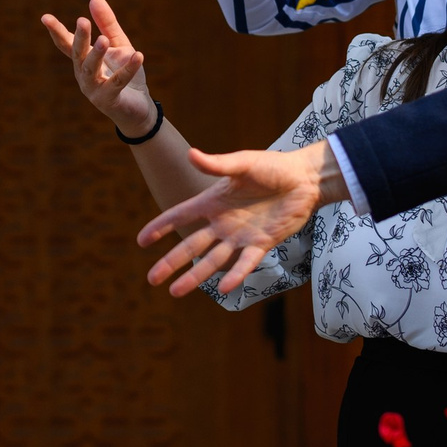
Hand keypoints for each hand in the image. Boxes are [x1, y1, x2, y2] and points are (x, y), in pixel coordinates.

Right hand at [40, 0, 156, 132]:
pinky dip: (127, 70)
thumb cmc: (125, 74)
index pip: (67, 44)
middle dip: (80, 38)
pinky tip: (138, 56)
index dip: (56, 31)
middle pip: (78, 54)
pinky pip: (117, 83)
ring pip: (90, 70)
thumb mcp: (118, 45)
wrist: (139, 107)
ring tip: (104, 39)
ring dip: (96, 54)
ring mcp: (93, 89)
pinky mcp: (109, 100)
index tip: (45, 17)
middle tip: (82, 21)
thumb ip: (107, 24)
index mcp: (83, 60)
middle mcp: (83, 74)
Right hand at [138, 140, 341, 297]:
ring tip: (175, 292)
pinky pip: (246, 263)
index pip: (180, 216)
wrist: (304, 180)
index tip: (141, 241)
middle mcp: (222, 222)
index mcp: (213, 201)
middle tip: (152, 279)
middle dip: (171, 262)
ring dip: (195, 276)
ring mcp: (241, 235)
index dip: (161, 227)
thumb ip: (217, 164)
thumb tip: (191, 154)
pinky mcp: (262, 243)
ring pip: (212, 260)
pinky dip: (235, 275)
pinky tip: (224, 288)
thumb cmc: (273, 167)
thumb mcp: (243, 163)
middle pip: (191, 246)